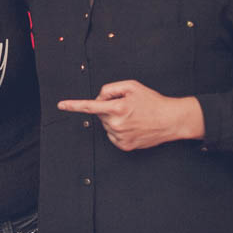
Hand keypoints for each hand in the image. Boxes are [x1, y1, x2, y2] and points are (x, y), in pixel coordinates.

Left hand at [57, 80, 203, 150]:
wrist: (171, 120)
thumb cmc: (152, 102)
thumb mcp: (132, 86)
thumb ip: (110, 88)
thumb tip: (98, 99)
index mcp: (118, 108)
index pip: (90, 106)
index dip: (73, 105)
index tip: (61, 105)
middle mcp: (117, 123)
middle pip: (100, 114)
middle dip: (108, 109)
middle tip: (126, 107)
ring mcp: (120, 136)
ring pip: (106, 125)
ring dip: (113, 120)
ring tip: (132, 117)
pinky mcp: (124, 146)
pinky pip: (112, 135)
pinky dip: (118, 130)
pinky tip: (132, 126)